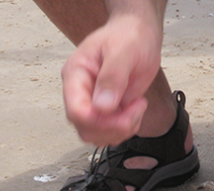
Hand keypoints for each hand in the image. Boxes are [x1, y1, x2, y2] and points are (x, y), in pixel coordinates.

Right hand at [61, 12, 163, 145]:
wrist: (138, 33)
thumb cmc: (128, 35)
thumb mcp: (123, 50)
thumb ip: (112, 77)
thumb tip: (102, 106)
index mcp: (76, 74)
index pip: (75, 109)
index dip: (96, 120)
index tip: (120, 113)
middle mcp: (80, 92)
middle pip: (85, 127)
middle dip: (113, 127)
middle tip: (136, 109)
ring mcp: (93, 103)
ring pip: (96, 135)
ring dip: (120, 130)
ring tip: (138, 107)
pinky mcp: (107, 111)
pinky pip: (110, 132)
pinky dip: (126, 129)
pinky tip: (136, 110)